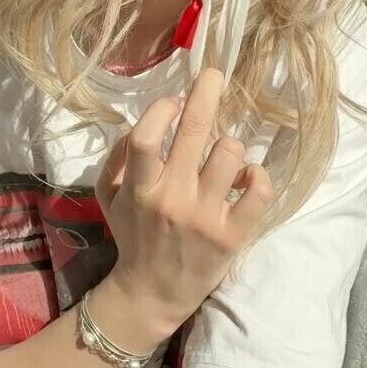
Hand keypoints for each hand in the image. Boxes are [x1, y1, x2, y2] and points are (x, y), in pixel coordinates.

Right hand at [95, 67, 273, 335]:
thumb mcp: (108, 197)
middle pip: (194, 131)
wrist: (152, 293)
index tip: (173, 100)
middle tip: (215, 74)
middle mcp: (173, 199)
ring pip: (230, 152)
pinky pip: (258, 189)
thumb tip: (143, 120)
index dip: (162, 109)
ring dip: (230, 145)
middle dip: (207, 91)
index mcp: (140, 189)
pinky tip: (247, 175)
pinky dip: (258, 174)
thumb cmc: (133, 236)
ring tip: (224, 155)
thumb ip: (118, 157)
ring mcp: (205, 216)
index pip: (146, 137)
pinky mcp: (233, 234)